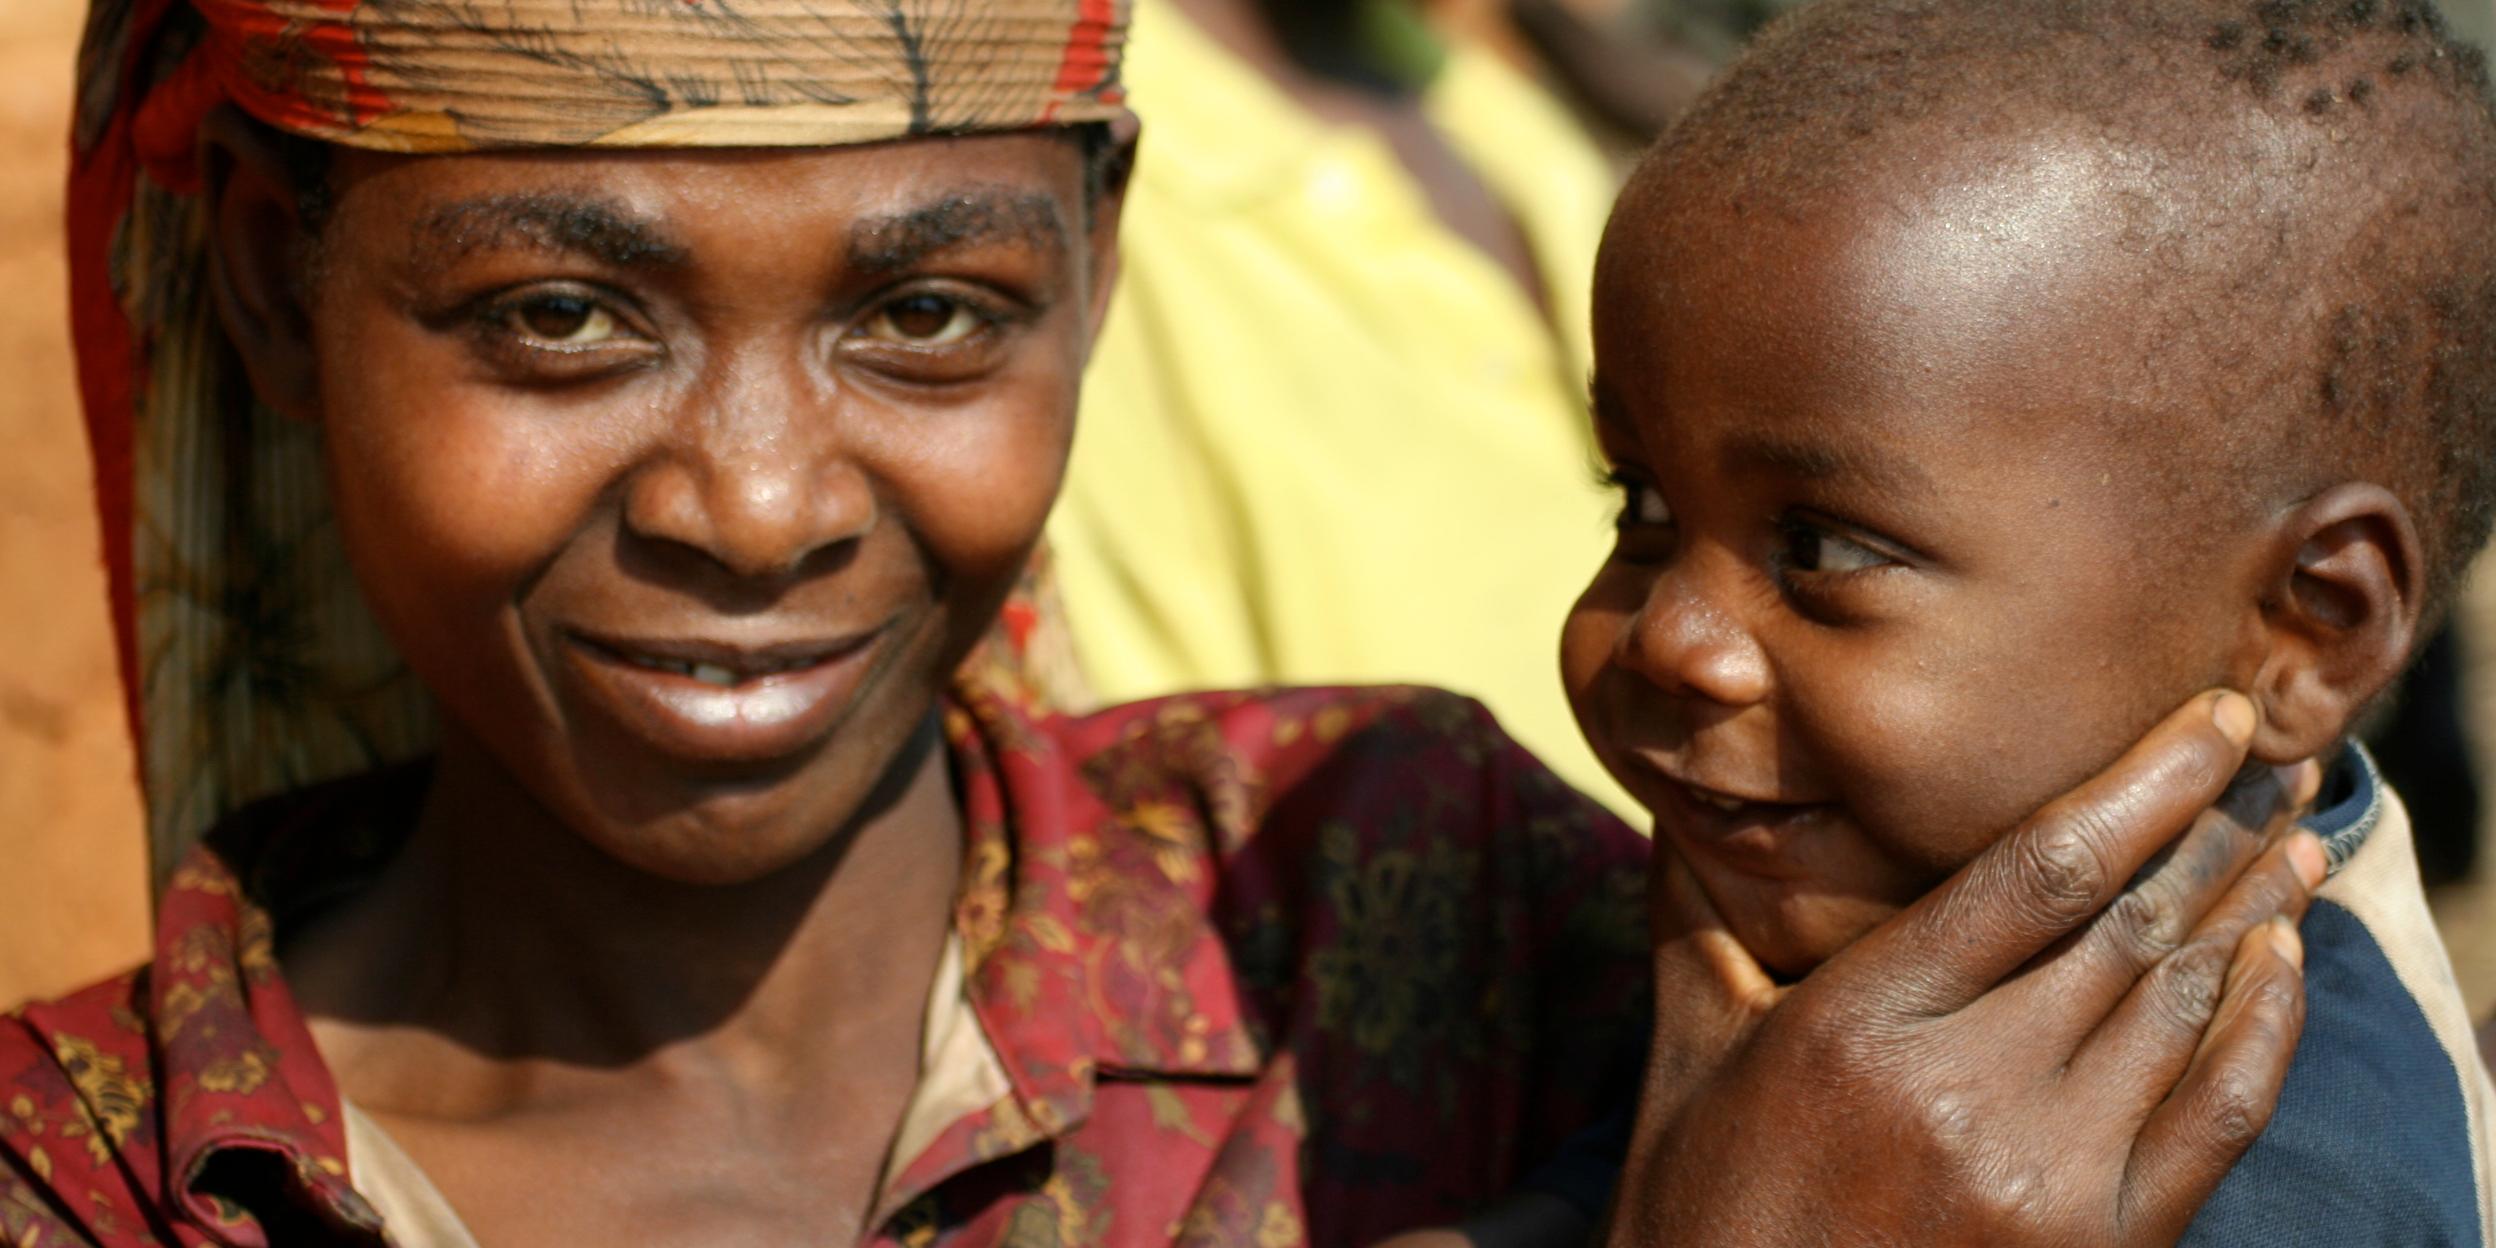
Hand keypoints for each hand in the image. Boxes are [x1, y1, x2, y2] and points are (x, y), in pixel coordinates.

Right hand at [1608, 690, 2327, 1246]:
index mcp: (1859, 1026)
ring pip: (2183, 1008)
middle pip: (2130, 926)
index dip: (2143, 782)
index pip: (2038, 869)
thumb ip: (1698, 920)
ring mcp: (2045, 1181)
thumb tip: (1682, 805)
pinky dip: (2263, 1030)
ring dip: (2255, 913)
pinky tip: (2281, 964)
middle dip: (2217, 831)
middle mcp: (1964, 1094)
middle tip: (2272, 757)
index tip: (2208, 720)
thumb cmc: (1702, 1207)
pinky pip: (2220, 1118)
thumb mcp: (1687, 1051)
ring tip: (2293, 844)